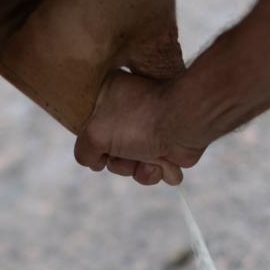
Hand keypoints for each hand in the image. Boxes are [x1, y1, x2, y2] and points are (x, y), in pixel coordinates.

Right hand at [74, 71, 206, 185]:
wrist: (185, 123)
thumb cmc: (140, 121)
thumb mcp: (95, 134)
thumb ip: (84, 151)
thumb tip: (95, 164)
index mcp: (109, 98)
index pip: (90, 130)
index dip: (95, 144)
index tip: (103, 144)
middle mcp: (128, 113)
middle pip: (110, 153)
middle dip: (120, 161)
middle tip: (128, 150)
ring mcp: (147, 131)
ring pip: (130, 166)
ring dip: (137, 169)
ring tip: (149, 157)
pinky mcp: (166, 148)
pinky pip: (151, 171)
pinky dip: (156, 172)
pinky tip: (163, 161)